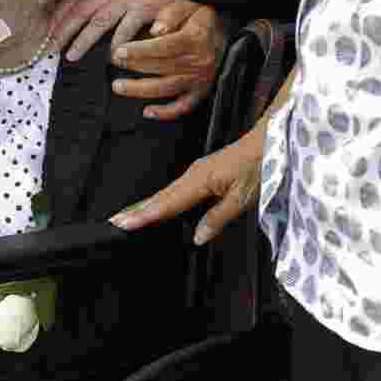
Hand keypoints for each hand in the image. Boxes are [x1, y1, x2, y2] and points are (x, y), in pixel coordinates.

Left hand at [49, 0, 187, 62]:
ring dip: (83, 40)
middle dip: (63, 30)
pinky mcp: (144, 9)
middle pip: (81, 11)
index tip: (46, 29)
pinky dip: (118, 43)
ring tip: (71, 55)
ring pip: (99, 22)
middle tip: (50, 46)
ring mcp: (127, 0)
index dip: (58, 14)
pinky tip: (111, 55)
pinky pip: (127, 29)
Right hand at [108, 125, 264, 244]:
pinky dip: (158, 199)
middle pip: (159, 196)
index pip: (167, 203)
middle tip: (113, 222)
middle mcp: (192, 175)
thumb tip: (197, 237)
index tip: (125, 224)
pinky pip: (173, 189)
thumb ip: (218, 218)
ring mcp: (194, 172)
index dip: (145, 215)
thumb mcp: (243, 198)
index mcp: (200, 180)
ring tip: (125, 216)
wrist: (267, 142)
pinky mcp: (199, 173)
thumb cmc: (259, 167)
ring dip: (144, 205)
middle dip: (135, 209)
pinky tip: (154, 207)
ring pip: (164, 193)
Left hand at [110, 0, 228, 120]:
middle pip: (162, 67)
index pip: (164, 47)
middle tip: (114, 62)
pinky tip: (147, 112)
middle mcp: (199, 61)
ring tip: (119, 86)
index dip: (140, 50)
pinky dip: (166, 113)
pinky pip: (183, 107)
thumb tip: (155, 30)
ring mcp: (200, 79)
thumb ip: (170, 15)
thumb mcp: (187, 6)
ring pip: (167, 88)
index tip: (119, 51)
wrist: (224, 32)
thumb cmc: (200, 18)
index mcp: (195, 39)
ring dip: (140, 89)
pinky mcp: (200, 92)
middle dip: (134, 65)